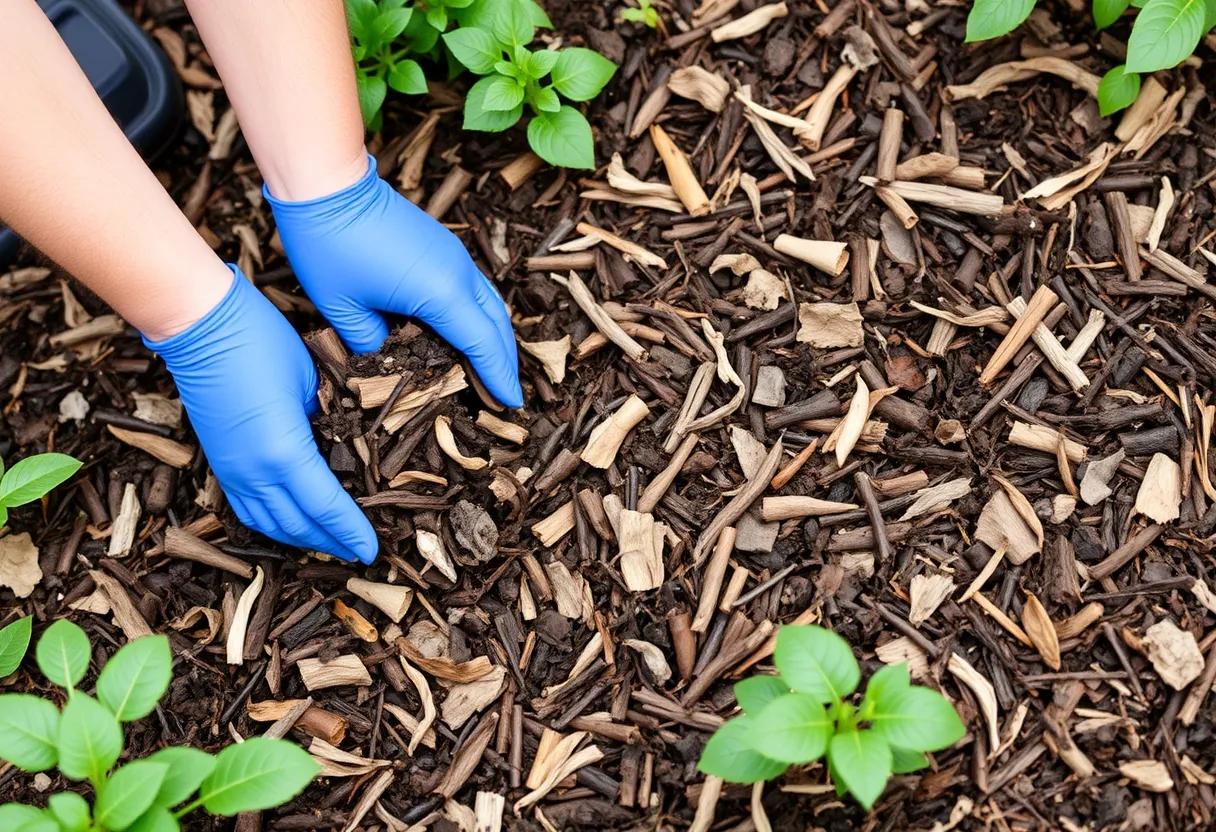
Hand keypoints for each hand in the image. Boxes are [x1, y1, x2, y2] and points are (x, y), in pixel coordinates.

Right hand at [143, 267, 377, 563]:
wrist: (199, 326)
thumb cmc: (259, 341)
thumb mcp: (312, 382)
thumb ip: (329, 423)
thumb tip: (347, 445)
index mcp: (284, 453)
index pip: (327, 507)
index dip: (352, 531)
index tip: (373, 549)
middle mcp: (254, 472)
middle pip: (298, 525)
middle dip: (332, 542)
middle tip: (360, 550)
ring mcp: (232, 470)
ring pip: (269, 524)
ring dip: (302, 539)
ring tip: (330, 543)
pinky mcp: (219, 462)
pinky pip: (247, 509)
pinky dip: (272, 525)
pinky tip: (289, 522)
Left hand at [265, 155, 522, 406]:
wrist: (328, 183)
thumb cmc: (329, 244)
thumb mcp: (343, 310)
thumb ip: (371, 345)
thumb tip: (384, 361)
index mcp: (440, 292)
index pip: (482, 345)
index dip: (498, 378)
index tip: (511, 404)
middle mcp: (458, 273)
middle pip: (498, 326)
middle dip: (505, 363)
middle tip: (505, 397)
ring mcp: (454, 256)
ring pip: (491, 305)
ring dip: (496, 338)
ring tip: (493, 370)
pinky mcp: (444, 247)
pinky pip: (476, 289)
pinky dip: (481, 317)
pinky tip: (468, 333)